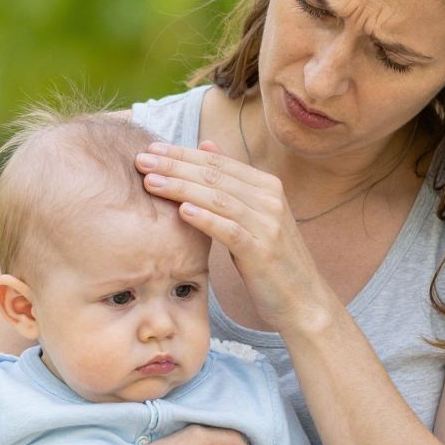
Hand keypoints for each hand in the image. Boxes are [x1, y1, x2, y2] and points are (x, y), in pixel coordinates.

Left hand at [135, 139, 334, 335]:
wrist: (303, 300)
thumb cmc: (270, 259)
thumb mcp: (252, 215)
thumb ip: (230, 182)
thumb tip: (205, 144)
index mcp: (266, 186)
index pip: (217, 163)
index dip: (182, 154)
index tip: (150, 150)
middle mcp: (269, 199)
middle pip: (215, 176)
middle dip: (175, 166)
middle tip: (141, 161)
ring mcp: (268, 224)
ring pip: (219, 199)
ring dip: (182, 188)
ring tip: (151, 183)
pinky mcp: (263, 251)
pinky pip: (231, 230)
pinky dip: (206, 219)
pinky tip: (182, 212)